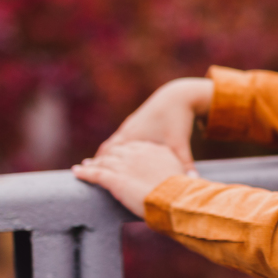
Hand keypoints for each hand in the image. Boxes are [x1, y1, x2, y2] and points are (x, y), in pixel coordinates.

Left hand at [73, 142, 188, 217]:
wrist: (176, 197)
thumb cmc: (184, 190)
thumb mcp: (185, 175)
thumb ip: (184, 172)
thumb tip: (194, 179)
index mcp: (155, 150)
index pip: (135, 148)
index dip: (126, 152)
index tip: (121, 156)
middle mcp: (138, 153)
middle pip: (117, 152)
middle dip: (107, 156)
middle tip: (97, 160)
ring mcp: (125, 165)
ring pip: (104, 162)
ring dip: (92, 164)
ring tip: (84, 166)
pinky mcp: (115, 179)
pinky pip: (95, 174)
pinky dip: (85, 173)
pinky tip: (77, 173)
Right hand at [96, 77, 213, 175]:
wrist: (178, 95)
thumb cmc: (178, 119)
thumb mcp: (180, 144)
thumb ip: (184, 165)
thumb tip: (193, 182)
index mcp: (133, 137)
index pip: (109, 155)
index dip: (98, 166)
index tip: (87, 176)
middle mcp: (128, 131)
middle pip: (106, 149)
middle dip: (97, 161)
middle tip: (83, 173)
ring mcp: (131, 125)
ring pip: (112, 141)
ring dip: (105, 153)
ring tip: (95, 165)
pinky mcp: (136, 122)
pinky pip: (120, 137)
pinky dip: (115, 146)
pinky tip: (115, 153)